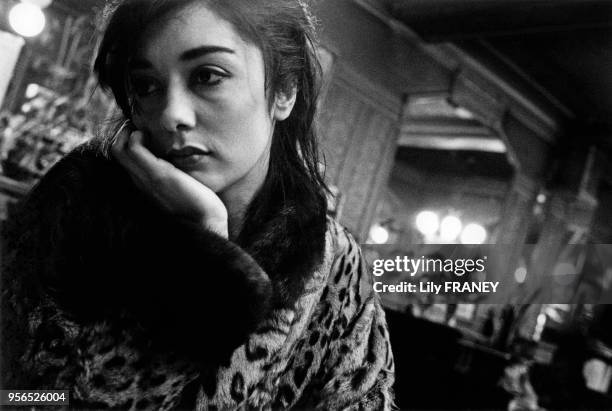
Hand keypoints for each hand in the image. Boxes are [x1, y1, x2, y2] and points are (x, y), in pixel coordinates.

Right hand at [111, 122, 227, 237]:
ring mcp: (146, 179)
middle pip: (116, 152)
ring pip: (119, 149)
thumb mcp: (180, 188)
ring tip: (144, 130)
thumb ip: (172, 176)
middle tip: (140, 125)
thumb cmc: (199, 207)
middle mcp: (140, 183)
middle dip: (124, 133)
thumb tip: (176, 161)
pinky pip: (133, 149)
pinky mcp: (157, 175)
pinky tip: (148, 135)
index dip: (126, 142)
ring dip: (128, 132)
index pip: (122, 161)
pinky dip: (136, 136)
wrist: (206, 224)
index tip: (140, 132)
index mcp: (144, 186)